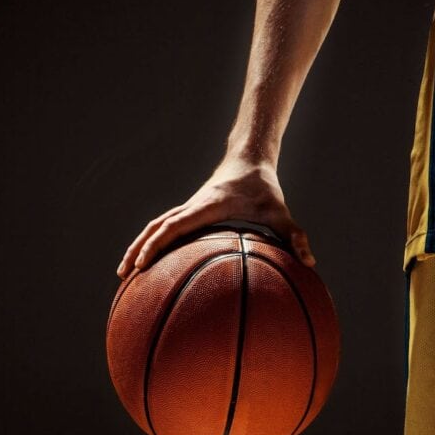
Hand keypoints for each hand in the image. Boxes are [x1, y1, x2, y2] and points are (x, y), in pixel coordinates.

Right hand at [116, 156, 315, 277]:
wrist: (250, 159)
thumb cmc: (265, 188)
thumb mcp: (282, 212)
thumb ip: (296, 235)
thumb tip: (311, 262)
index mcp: (206, 206)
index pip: (174, 225)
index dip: (157, 244)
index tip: (143, 263)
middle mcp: (191, 206)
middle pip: (155, 228)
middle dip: (138, 250)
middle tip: (123, 275)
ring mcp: (187, 209)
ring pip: (154, 227)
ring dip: (138, 247)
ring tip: (123, 272)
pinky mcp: (189, 213)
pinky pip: (163, 228)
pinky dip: (151, 243)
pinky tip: (146, 262)